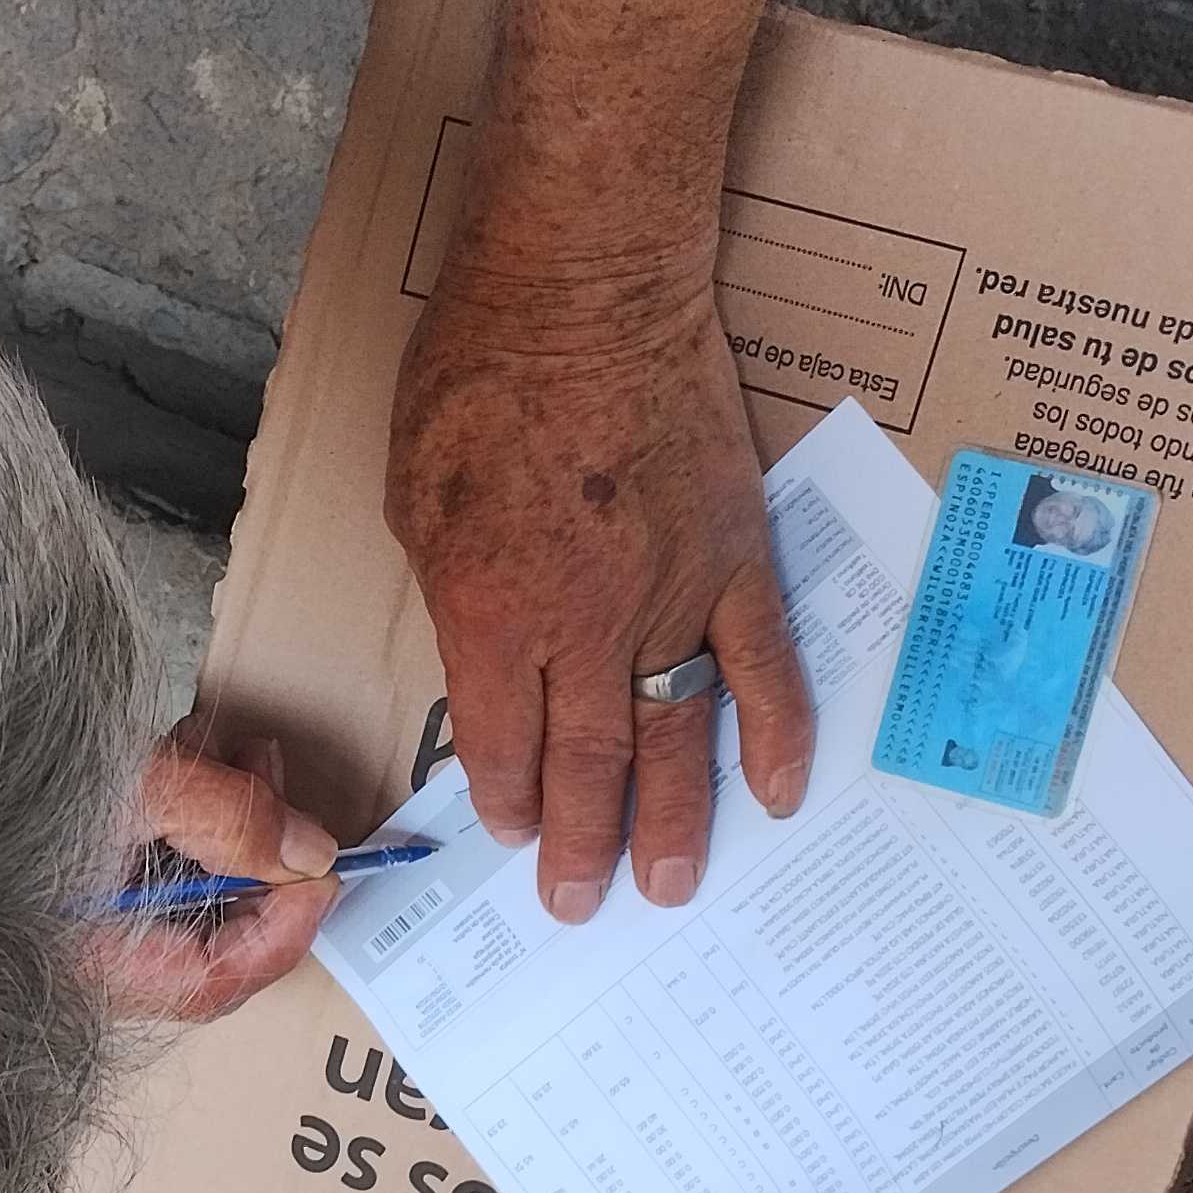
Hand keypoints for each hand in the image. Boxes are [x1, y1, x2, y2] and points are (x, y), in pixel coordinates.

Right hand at [87, 733, 342, 1023]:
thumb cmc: (10, 774)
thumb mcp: (142, 787)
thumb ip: (233, 823)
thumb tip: (311, 854)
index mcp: (93, 960)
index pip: (218, 980)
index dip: (284, 931)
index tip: (326, 872)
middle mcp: (80, 962)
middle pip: (206, 942)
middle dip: (260, 868)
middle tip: (282, 792)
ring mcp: (68, 928)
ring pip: (180, 902)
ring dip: (226, 832)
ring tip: (239, 758)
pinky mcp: (60, 892)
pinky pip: (142, 876)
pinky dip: (180, 826)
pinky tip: (188, 762)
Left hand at [387, 262, 813, 920]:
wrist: (584, 288)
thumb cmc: (477, 374)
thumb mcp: (414, 497)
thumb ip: (451, 592)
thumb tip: (479, 657)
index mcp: (490, 613)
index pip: (499, 743)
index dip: (506, 799)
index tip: (511, 834)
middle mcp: (583, 625)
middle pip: (585, 764)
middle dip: (581, 844)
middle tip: (581, 904)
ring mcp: (670, 597)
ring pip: (672, 735)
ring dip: (672, 820)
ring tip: (672, 887)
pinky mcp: (735, 559)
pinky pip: (764, 667)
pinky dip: (777, 735)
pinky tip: (777, 794)